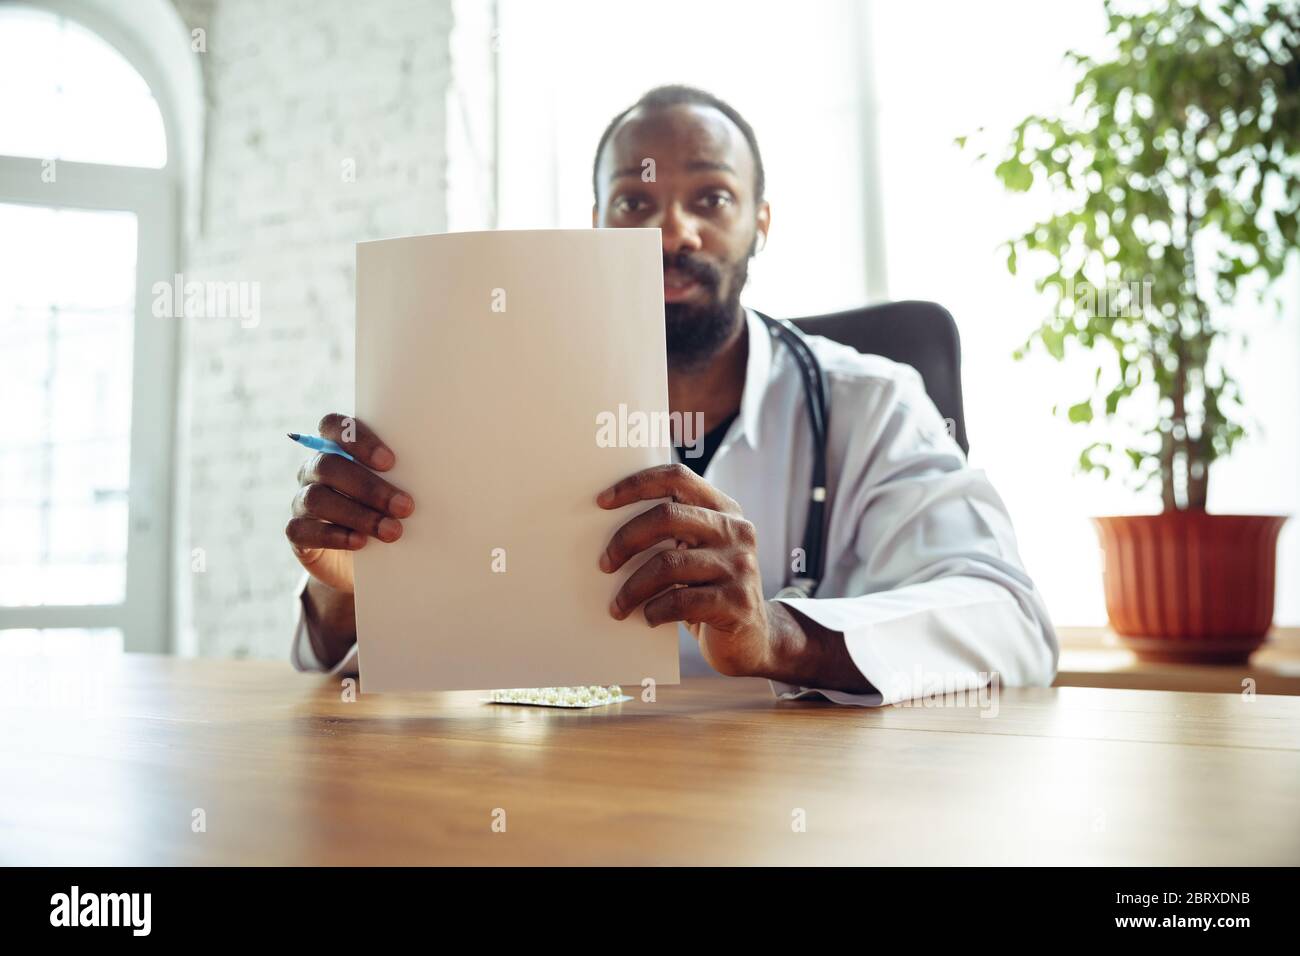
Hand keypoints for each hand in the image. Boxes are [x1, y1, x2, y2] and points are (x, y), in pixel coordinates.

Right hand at [284, 413, 413, 594]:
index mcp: (336, 448)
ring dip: (358, 514)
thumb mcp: (396, 489)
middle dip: (370, 486)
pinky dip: (334, 536)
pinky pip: (303, 530)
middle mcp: (314, 470)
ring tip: (391, 530)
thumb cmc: (387, 512)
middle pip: (329, 466)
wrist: (362, 561)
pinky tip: (360, 542)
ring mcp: (302, 500)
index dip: (358, 440)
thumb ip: (404, 475)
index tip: (390, 462)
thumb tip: (439, 473)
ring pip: (317, 498)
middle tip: (405, 506)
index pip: (333, 426)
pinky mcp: (297, 532)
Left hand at [597, 462, 776, 677]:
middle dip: (626, 539)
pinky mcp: (737, 602)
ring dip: (633, 587)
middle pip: (668, 516)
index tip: (602, 502)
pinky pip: (681, 601)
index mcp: (724, 510)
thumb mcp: (698, 554)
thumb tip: (607, 528)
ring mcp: (740, 566)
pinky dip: (655, 610)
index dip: (636, 485)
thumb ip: (673, 534)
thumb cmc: (710, 591)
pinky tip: (648, 617)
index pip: (677, 478)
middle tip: (604, 563)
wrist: (753, 639)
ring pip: (669, 564)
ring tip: (618, 605)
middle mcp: (736, 531)